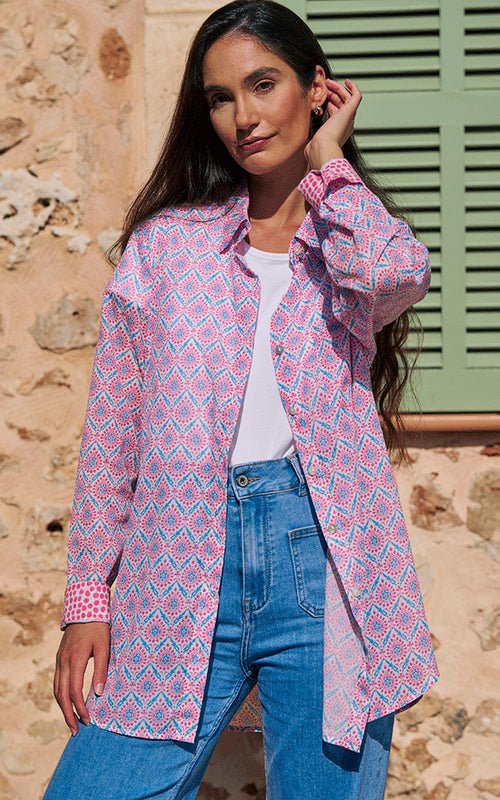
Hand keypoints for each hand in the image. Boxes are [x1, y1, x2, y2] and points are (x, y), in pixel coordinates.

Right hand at [53, 621, 109, 735]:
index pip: (75, 692)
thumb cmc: (99, 626)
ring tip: (70, 721)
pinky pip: (56, 681)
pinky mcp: (60, 657)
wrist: (85, 607)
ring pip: (56, 689)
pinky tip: (67, 701)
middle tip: (75, 731)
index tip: (88, 721)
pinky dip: (60, 695)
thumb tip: (98, 695)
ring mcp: (60, 659)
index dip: (81, 709)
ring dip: (62, 707)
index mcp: (75, 660)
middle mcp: (64, 662)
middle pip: (61, 695)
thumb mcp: (104, 646)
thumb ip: (102, 670)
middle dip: (68, 714)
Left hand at [305, 78, 361, 170]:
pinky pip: (356, 96)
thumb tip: (307, 149)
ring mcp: (349, 118)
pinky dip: (353, 87)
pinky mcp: (350, 111)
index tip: (322, 99)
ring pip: (347, 98)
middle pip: (342, 104)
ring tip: (329, 82)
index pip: (337, 113)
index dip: (331, 104)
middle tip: (325, 87)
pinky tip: (347, 81)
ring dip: (339, 89)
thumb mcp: (313, 144)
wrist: (322, 149)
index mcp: (339, 132)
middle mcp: (346, 125)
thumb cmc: (316, 149)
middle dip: (334, 94)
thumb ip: (313, 143)